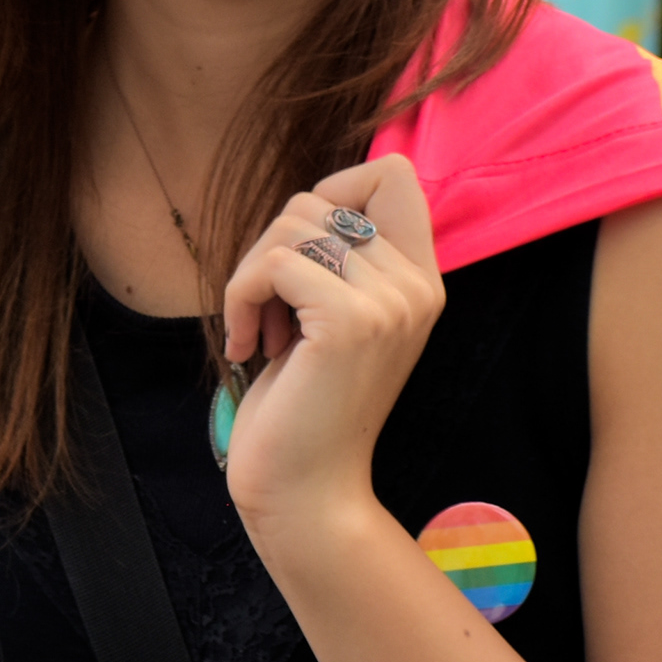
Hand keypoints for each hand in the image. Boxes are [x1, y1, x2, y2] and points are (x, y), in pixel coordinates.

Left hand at [220, 159, 441, 537]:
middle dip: (269, 248)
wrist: (307, 488)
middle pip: (319, 198)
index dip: (331, 188)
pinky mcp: (350, 322)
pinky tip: (248, 347)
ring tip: (262, 332)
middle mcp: (418, 286)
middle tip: (267, 311)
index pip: (394, 173)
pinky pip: (273, 263)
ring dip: (250, 276)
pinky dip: (240, 298)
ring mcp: (390, 302)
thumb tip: (311, 199)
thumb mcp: (330, 317)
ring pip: (290, 225)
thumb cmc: (303, 404)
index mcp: (421, 280)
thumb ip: (337, 259)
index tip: (298, 252)